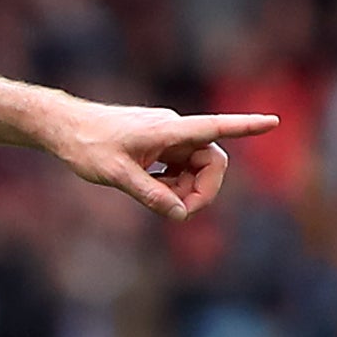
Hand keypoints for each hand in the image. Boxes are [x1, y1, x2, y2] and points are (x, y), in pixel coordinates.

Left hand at [45, 102, 277, 220]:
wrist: (63, 127)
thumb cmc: (87, 145)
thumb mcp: (116, 175)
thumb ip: (149, 194)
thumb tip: (180, 214)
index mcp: (167, 130)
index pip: (214, 127)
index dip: (245, 126)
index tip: (273, 122)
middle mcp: (173, 129)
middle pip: (211, 160)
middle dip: (202, 188)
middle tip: (178, 212)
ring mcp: (167, 135)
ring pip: (195, 166)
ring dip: (184, 188)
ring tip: (154, 198)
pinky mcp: (159, 143)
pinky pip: (180, 166)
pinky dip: (173, 182)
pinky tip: (150, 188)